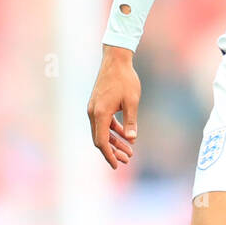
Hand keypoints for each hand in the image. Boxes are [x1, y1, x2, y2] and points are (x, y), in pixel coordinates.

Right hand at [87, 46, 140, 167]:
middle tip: (128, 160)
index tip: (118, 165)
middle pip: (100, 139)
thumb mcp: (132, 101)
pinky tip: (125, 135)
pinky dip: (113, 131)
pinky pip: (103, 123)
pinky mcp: (97, 105)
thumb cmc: (125, 79)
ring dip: (114, 142)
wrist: (116, 60)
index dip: (110, 155)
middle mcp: (93, 112)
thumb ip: (131, 121)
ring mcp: (94, 108)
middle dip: (114, 151)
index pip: (102, 141)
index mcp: (100, 113)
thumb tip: (131, 139)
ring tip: (129, 151)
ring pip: (102, 132)